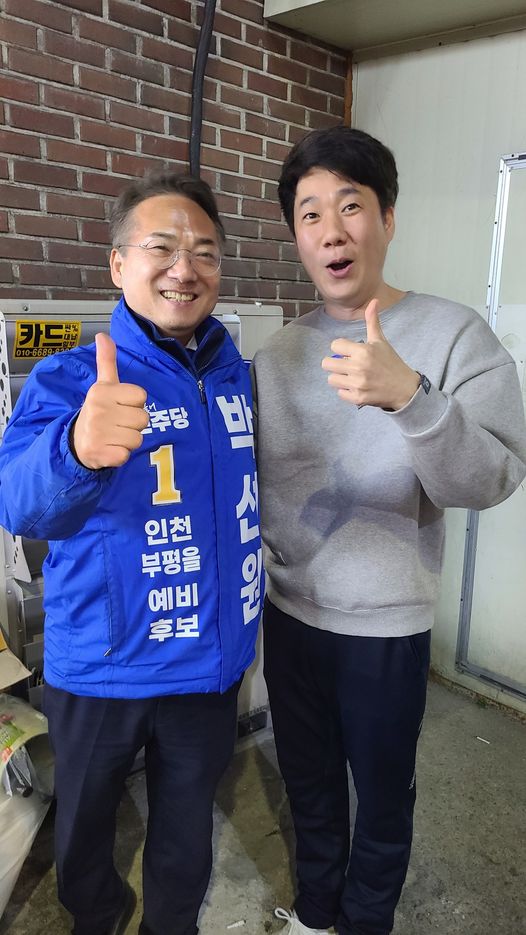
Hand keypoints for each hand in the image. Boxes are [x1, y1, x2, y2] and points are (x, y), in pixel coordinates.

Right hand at [72, 332, 148, 468]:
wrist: (77, 442)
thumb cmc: (98, 411)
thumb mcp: (102, 385)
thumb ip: (106, 361)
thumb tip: (103, 335)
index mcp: (102, 391)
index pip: (141, 396)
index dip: (134, 403)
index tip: (120, 406)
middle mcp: (99, 410)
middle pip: (143, 418)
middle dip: (133, 424)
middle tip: (117, 424)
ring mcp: (99, 433)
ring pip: (137, 438)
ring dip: (129, 440)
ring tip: (114, 436)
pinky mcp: (102, 454)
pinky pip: (127, 455)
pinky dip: (121, 455)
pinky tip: (110, 449)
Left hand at [321, 299, 419, 410]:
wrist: (404, 388)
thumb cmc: (391, 362)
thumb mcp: (380, 341)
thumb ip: (372, 321)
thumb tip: (374, 300)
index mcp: (362, 351)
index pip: (334, 345)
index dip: (341, 347)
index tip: (349, 351)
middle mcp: (358, 367)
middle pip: (326, 363)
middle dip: (335, 363)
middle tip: (345, 365)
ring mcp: (357, 384)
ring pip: (331, 379)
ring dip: (339, 378)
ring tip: (351, 376)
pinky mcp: (358, 399)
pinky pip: (340, 393)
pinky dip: (346, 391)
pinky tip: (357, 387)